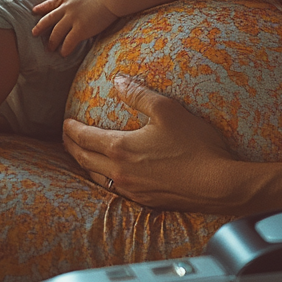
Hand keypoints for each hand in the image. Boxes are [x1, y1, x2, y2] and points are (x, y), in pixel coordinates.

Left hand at [32, 0, 119, 56]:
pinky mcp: (80, 29)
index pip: (52, 2)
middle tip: (34, 33)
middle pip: (49, 19)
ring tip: (50, 49)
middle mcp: (67, 7)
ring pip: (56, 33)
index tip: (34, 11)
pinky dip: (65, 49)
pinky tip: (64, 53)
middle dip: (40, 27)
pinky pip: (68, 42)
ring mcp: (72, 19)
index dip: (42, 7)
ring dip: (52, 42)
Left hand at [62, 75, 241, 211]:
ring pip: (96, 177)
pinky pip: (113, 188)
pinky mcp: (144, 200)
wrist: (215, 183)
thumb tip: (118, 81)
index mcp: (120, 149)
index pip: (85, 138)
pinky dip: (102, 177)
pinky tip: (111, 173)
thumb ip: (139, 95)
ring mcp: (131, 190)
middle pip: (84, 160)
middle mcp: (120, 172)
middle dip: (72, 146)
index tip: (65, 122)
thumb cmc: (193, 145)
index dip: (72, 129)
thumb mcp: (167, 110)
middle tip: (67, 136)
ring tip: (83, 154)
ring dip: (85, 164)